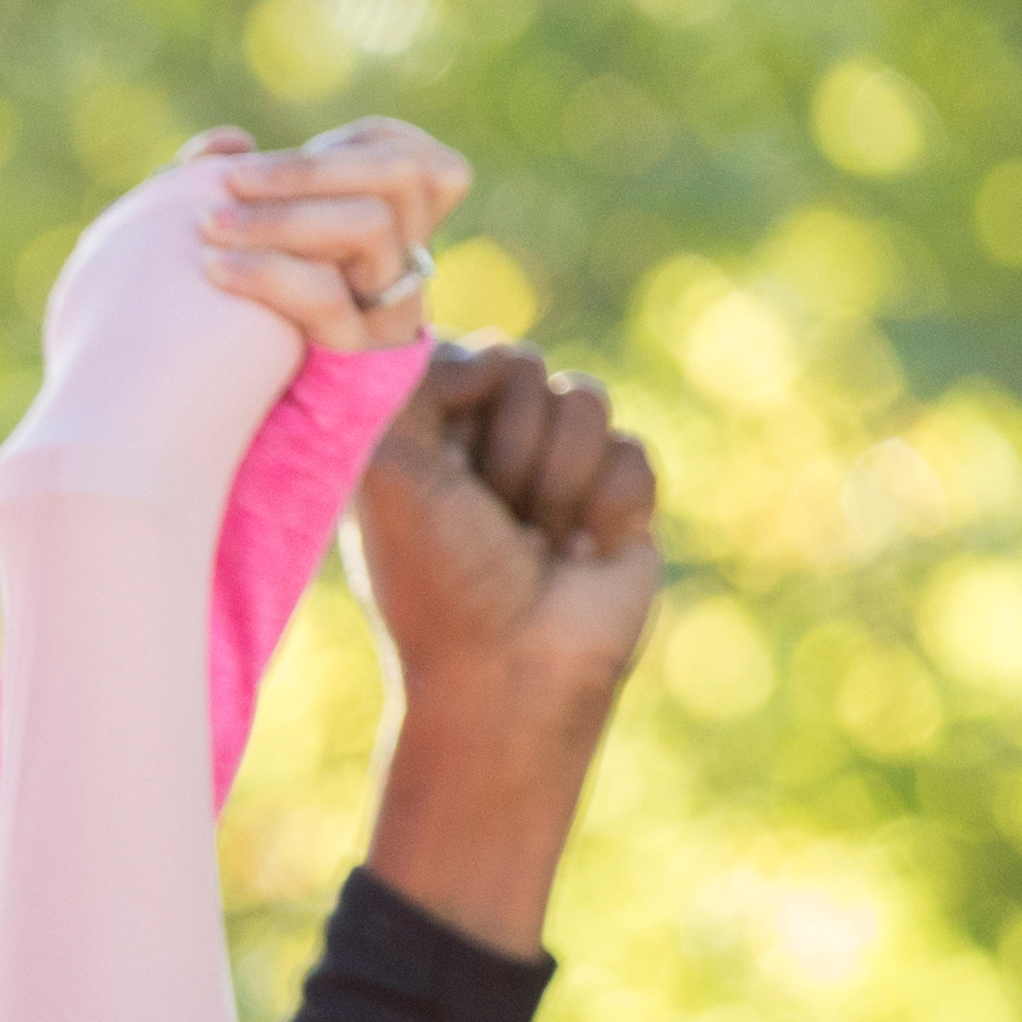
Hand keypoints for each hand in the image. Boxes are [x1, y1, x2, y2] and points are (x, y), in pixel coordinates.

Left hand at [195, 115, 462, 352]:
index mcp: (392, 239)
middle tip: (230, 181)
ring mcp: (389, 316)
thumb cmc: (220, 339)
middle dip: (311, 168)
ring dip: (286, 214)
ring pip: (374, 226)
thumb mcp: (231, 254)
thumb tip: (228, 144)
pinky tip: (214, 271)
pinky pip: (328, 296)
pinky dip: (268, 271)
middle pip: (403, 176)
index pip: (415, 158)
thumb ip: (231, 194)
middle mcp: (406, 269)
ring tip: (210, 225)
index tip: (273, 164)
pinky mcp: (358, 363)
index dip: (353, 142)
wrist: (219, 450)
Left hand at [352, 338, 658, 744]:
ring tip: (535, 544)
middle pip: (528, 365)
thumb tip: (486, 350)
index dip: (466, 395)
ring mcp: (554, 468)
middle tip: (491, 517)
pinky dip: (606, 507)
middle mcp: (485, 446)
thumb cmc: (441, 580)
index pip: (464, 352)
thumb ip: (408, 379)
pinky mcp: (617, 496)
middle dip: (512, 445)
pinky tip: (582, 556)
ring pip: (586, 399)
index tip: (447, 460)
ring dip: (557, 480)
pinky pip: (632, 451)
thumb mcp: (388, 471)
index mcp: (421, 438)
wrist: (514, 671)